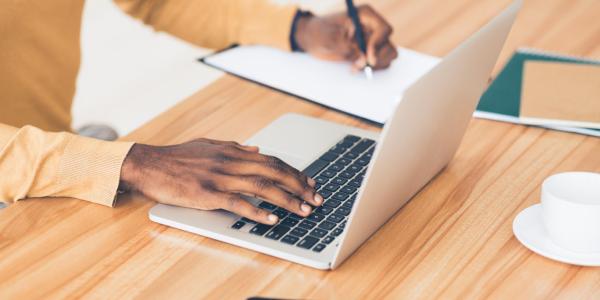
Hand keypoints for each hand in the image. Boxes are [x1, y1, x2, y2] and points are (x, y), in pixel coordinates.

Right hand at [120, 138, 322, 224]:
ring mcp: (220, 178)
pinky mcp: (207, 194)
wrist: (149, 165)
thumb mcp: (209, 145)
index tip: (309, 182)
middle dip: (299, 185)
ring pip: (261, 187)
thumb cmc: (177, 157)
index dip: (294, 172)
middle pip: (273, 172)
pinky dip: (257, 211)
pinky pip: (238, 203)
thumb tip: (257, 150)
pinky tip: (272, 219)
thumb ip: (234, 147)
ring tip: (303, 210)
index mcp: (233, 152)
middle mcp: (230, 162)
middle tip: (316, 198)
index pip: (272, 160)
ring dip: (286, 199)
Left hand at [294, 5, 397, 70]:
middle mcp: (372, 27)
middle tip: (358, 65)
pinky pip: (382, 62)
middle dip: (375, 58)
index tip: (368, 57)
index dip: (379, 44)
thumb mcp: (327, 38)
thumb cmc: (318, 32)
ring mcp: (373, 40)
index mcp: (365, 16)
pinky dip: (372, 68)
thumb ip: (344, 46)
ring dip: (375, 65)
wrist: (312, 38)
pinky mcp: (370, 52)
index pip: (384, 29)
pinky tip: (356, 68)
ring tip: (355, 66)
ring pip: (389, 54)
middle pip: (388, 45)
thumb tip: (361, 57)